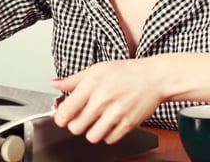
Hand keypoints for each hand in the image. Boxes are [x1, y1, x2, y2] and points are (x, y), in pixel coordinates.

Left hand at [51, 58, 166, 143]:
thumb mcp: (97, 69)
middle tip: (80, 118)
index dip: (60, 117)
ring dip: (91, 131)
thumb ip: (74, 80)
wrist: (154, 77)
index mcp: (92, 83)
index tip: (63, 116)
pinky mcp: (128, 124)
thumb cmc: (125, 72)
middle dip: (75, 125)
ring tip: (96, 120)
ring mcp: (116, 113)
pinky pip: (109, 139)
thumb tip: (55, 84)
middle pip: (76, 127)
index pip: (66, 110)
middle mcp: (103, 99)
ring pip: (91, 137)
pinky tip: (110, 122)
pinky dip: (107, 134)